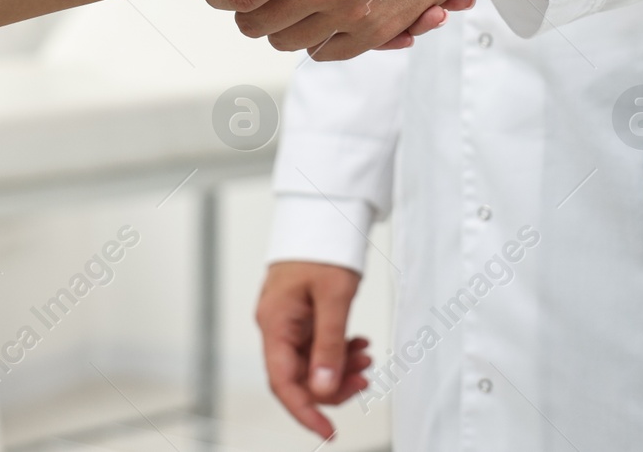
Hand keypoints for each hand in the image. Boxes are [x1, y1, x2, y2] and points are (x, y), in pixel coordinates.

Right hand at [257, 261, 367, 438]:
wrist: (325, 213)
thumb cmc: (324, 246)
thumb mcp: (334, 298)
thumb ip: (329, 346)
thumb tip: (324, 388)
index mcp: (275, 323)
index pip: (283, 382)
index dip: (305, 411)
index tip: (328, 430)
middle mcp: (276, 325)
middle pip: (298, 376)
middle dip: (332, 385)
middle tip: (365, 380)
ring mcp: (288, 321)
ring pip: (311, 362)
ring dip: (339, 367)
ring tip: (367, 357)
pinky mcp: (301, 315)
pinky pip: (317, 346)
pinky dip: (339, 350)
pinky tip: (358, 343)